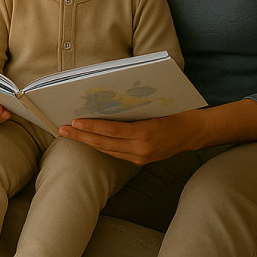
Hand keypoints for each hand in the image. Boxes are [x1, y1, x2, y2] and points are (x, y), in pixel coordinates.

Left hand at [59, 111, 196, 165]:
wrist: (193, 133)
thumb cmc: (176, 111)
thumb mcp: (157, 104)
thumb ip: (134, 104)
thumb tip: (108, 95)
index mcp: (146, 133)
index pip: (113, 131)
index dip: (92, 127)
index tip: (75, 121)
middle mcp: (142, 149)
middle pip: (105, 144)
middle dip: (82, 136)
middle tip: (63, 129)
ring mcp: (141, 158)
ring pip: (108, 150)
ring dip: (88, 142)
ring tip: (70, 133)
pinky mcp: (140, 161)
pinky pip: (116, 153)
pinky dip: (101, 145)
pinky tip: (89, 139)